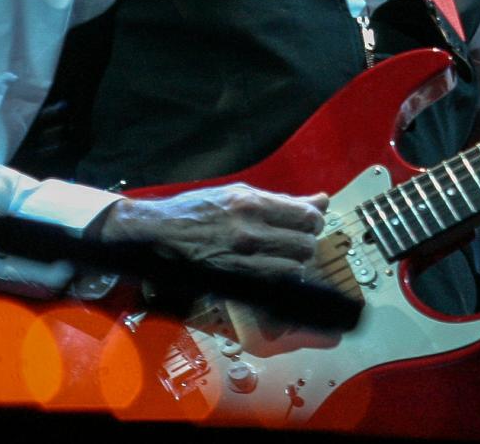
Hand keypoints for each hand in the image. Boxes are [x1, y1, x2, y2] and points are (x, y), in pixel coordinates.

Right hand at [97, 184, 328, 279]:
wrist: (158, 234)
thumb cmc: (200, 210)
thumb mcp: (240, 193)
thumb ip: (284, 200)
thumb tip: (321, 200)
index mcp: (251, 204)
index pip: (307, 217)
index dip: (314, 222)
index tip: (308, 223)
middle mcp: (248, 232)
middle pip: (305, 246)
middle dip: (306, 243)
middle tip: (296, 241)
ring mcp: (240, 260)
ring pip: (294, 269)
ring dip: (294, 264)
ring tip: (283, 257)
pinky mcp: (233, 282)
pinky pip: (273, 286)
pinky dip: (279, 281)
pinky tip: (271, 272)